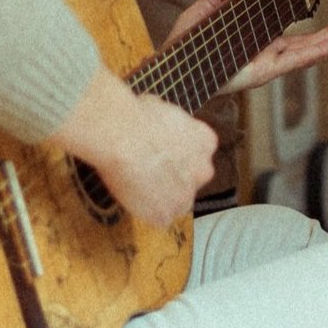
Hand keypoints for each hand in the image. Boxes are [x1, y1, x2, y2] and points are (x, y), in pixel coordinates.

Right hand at [49, 70, 216, 227]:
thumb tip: (155, 118)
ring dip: (159, 197)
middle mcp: (203, 170)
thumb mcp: (160, 109)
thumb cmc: (136, 116)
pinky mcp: (166, 215)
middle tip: (147, 171)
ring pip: (174, 201)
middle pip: (190, 180)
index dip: (176, 156)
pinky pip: (155, 217)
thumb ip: (168, 124)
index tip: (159, 154)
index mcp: (205, 142)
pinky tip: (129, 195)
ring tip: (134, 183)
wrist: (123, 136)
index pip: (196, 155)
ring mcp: (186, 195)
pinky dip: (143, 210)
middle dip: (173, 178)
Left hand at [181, 0, 327, 95]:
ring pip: (306, 52)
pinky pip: (294, 61)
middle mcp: (264, 53)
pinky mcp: (264, 70)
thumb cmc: (185, 42)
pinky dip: (317, 52)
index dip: (309, 27)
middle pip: (305, 44)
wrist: (174, 65)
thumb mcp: (204, 10)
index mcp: (254, 40)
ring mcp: (266, 63)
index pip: (288, 32)